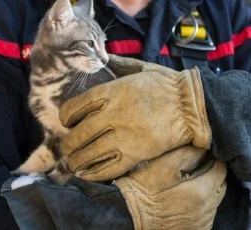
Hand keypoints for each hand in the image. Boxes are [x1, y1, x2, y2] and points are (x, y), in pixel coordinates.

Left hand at [59, 55, 210, 180]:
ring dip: (76, 161)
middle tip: (67, 148)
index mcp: (111, 92)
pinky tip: (85, 174)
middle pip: (78, 134)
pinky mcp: (136, 155)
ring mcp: (124, 137)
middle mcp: (113, 115)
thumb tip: (104, 58)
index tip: (66, 122)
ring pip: (89, 154)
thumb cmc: (166, 85)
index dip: (65, 117)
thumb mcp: (141, 67)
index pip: (74, 107)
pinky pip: (108, 168)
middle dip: (68, 144)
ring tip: (73, 163)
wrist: (193, 106)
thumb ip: (119, 64)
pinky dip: (93, 173)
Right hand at [114, 145, 226, 229]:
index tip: (197, 156)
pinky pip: (207, 213)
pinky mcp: (197, 229)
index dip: (210, 159)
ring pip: (214, 199)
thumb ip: (187, 154)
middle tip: (190, 169)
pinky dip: (200, 204)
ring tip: (184, 184)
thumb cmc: (144, 189)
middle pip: (220, 184)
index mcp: (201, 191)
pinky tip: (184, 199)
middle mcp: (206, 209)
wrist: (130, 214)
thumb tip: (202, 148)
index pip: (220, 168)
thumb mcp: (162, 165)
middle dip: (209, 173)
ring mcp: (202, 221)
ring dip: (205, 189)